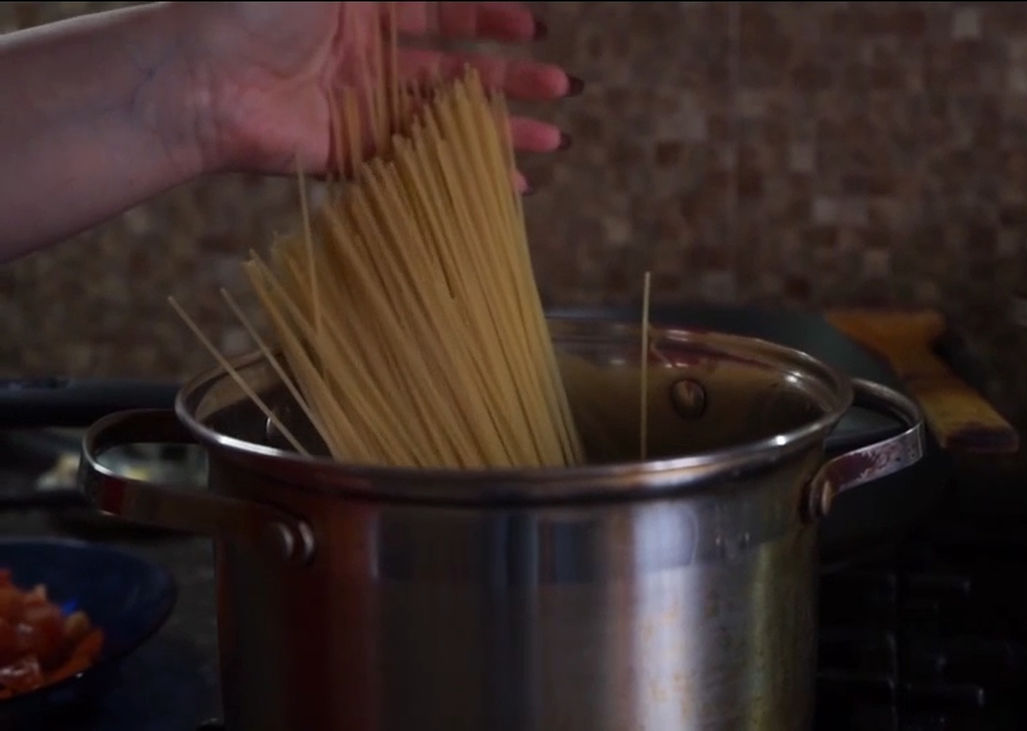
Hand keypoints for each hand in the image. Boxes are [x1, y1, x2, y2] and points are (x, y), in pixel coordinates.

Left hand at [180, 2, 577, 185]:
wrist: (200, 77)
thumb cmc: (255, 5)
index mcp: (365, 5)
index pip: (445, 10)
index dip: (492, 19)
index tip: (536, 29)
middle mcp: (369, 54)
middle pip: (457, 66)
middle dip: (512, 76)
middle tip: (561, 87)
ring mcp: (363, 106)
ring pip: (447, 118)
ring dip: (501, 128)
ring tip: (553, 138)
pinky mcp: (351, 153)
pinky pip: (419, 164)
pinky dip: (465, 174)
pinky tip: (507, 183)